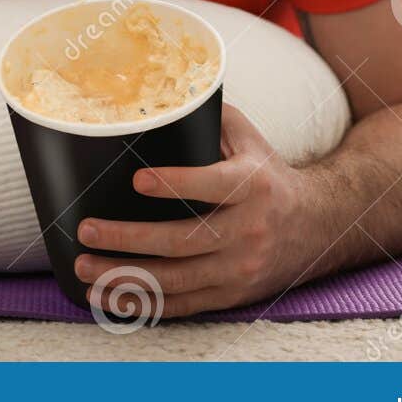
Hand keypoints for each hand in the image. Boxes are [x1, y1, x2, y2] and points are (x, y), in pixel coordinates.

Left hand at [74, 102, 315, 317]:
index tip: (137, 180)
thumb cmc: (266, 174)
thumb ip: (206, 117)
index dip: (176, 183)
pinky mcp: (232, 295)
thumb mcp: (247, 139)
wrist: (317, 226)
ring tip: (84, 268)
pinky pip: (183, 306)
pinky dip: (143, 304)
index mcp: (253, 185)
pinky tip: (109, 296)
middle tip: (87, 230)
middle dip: (129, 239)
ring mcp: (241, 269)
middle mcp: (249, 230)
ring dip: (125, 277)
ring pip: (177, 280)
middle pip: (183, 241)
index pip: (213, 185)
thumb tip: (153, 96)